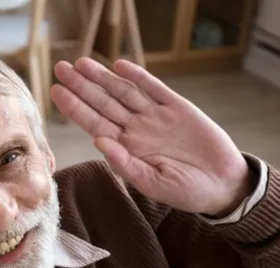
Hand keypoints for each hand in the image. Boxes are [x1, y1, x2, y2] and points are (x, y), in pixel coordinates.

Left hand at [50, 58, 252, 216]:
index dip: (75, 107)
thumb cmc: (187, 191)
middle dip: (82, 85)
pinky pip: (154, 88)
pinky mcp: (179, 108)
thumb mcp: (153, 184)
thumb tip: (97, 141)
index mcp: (127, 149)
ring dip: (103, 77)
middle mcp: (137, 130)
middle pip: (104, 103)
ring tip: (82, 63)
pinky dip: (138, 76)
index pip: (94, 124)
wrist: (224, 185)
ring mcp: (156, 117)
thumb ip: (125, 164)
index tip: (56, 91)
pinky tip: (120, 66)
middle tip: (61, 67)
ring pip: (124, 92)